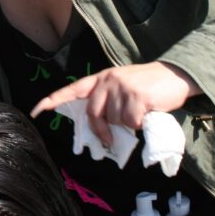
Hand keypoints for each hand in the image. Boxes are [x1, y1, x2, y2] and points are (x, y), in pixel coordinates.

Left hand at [30, 61, 201, 146]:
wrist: (177, 75)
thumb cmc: (150, 86)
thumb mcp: (124, 87)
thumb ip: (108, 100)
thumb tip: (98, 127)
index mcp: (103, 78)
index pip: (74, 89)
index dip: (54, 100)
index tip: (37, 110)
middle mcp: (108, 80)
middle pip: (93, 114)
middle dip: (101, 130)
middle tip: (111, 140)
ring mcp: (122, 88)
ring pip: (115, 121)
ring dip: (128, 123)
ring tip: (141, 112)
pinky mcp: (136, 97)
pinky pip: (131, 122)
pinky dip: (140, 124)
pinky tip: (148, 112)